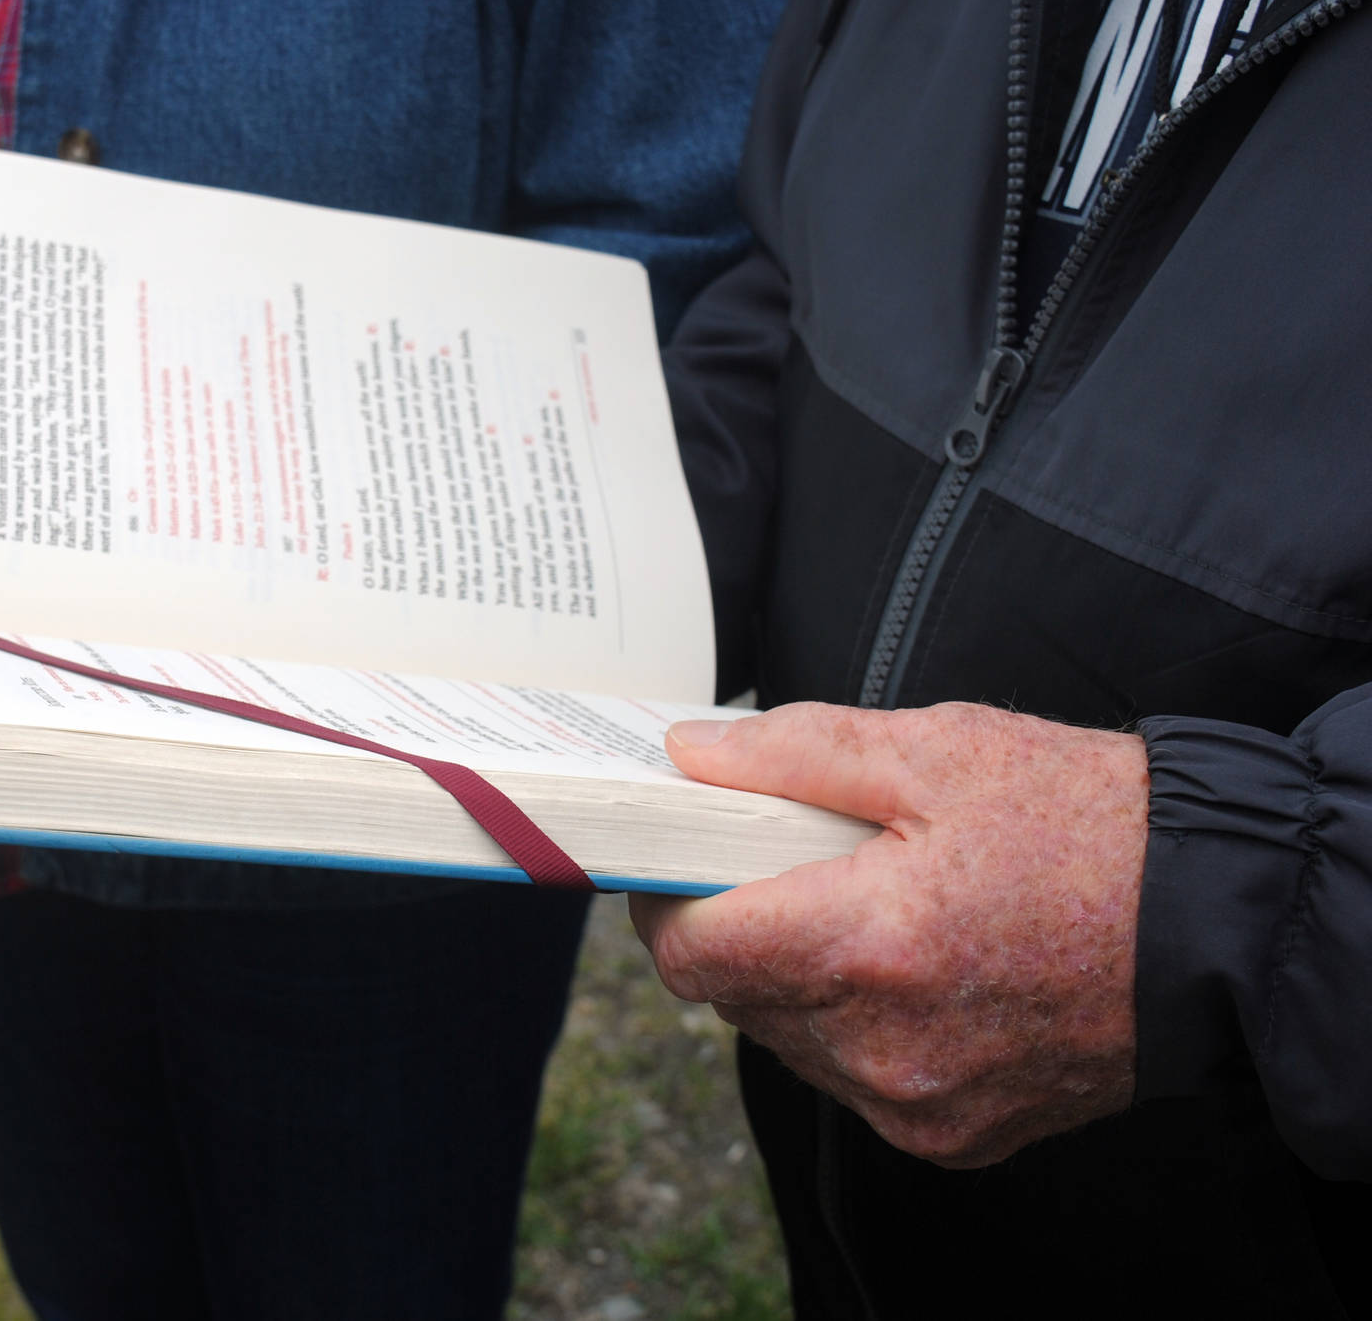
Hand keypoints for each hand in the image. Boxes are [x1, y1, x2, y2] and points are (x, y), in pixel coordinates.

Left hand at [629, 701, 1148, 1167]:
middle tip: (781, 868)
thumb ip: (793, 753)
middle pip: (732, 996)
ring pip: (786, 1041)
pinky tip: (907, 971)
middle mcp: (880, 1045)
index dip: (665, 903)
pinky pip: (851, 1081)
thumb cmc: (1090, 825)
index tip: (675, 865)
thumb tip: (692, 757)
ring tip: (862, 912)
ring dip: (792, 979)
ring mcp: (916, 1103)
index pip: (690, 952)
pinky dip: (850, 1027)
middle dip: (736, 928)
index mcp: (865, 945)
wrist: (1217, 926)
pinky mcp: (951, 1135)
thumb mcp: (938, 748)